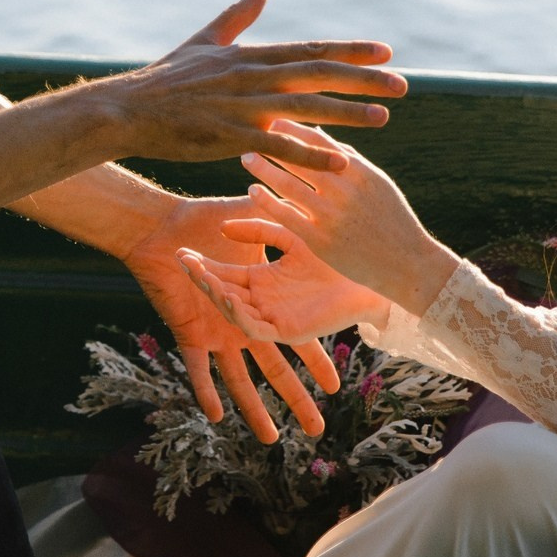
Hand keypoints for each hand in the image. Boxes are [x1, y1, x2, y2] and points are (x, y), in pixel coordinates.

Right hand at [96, 0, 406, 170]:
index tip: (385, 51)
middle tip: (402, 84)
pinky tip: (339, 163)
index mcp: (251, 56)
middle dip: (363, 79)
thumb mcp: (205, 41)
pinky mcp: (229, 135)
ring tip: (383, 117)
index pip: (310, 50)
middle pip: (318, 73)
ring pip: (305, 106)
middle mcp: (253, 76)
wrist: (128, 110)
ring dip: (347, 112)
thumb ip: (237, 17)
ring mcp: (242, 105)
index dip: (350, 50)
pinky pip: (278, 145)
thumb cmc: (165, 80)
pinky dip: (310, 153)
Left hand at [125, 195, 343, 442]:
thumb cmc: (205, 218)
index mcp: (264, 303)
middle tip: (317, 429)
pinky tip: (216, 415)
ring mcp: (218, 333)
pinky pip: (197, 369)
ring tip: (273, 439)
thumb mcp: (255, 224)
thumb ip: (274, 224)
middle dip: (296, 400)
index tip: (337, 386)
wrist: (162, 228)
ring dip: (254, 410)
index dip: (316, 364)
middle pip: (275, 370)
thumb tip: (311, 221)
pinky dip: (204, 391)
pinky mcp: (191, 334)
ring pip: (239, 380)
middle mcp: (244, 323)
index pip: (297, 341)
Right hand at [178, 216, 393, 344]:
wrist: (374, 271)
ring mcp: (271, 319)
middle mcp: (262, 302)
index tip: (182, 250)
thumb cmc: (337, 252)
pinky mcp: (286, 332)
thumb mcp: (292, 232)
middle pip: (222, 293)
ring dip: (215, 296)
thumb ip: (262, 228)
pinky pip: (256, 332)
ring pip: (233, 312)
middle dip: (201, 278)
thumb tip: (228, 225)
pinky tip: (227, 324)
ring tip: (203, 278)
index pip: (224, 273)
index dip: (203, 264)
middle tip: (181, 260)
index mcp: (262, 280)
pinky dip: (238, 327)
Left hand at [238, 123, 460, 316]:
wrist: (406, 263)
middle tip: (250, 133)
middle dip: (273, 144)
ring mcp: (331, 216)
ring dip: (263, 168)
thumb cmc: (391, 219)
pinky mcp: (320, 240)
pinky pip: (286, 215)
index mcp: (361, 173)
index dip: (295, 128)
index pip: (322, 142)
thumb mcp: (378, 183)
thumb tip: (318, 132)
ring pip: (288, 184)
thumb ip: (349, 158)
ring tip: (247, 157)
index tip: (275, 119)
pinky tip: (253, 190)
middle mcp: (345, 191)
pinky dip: (266, 200)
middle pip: (300, 158)